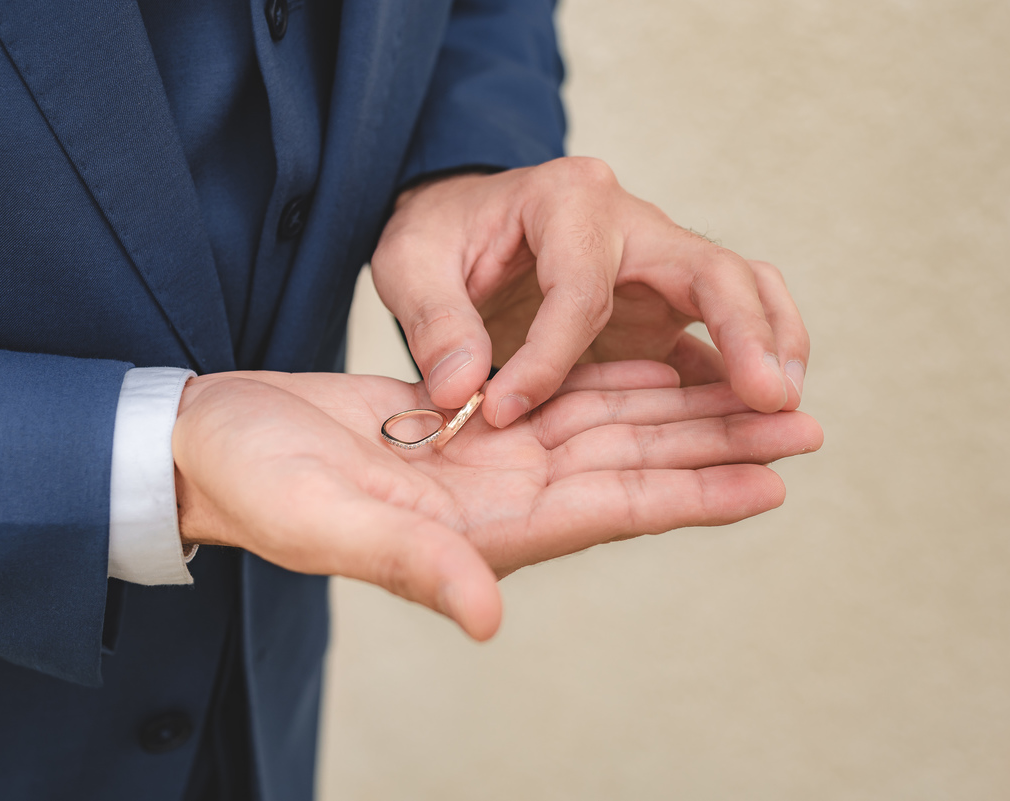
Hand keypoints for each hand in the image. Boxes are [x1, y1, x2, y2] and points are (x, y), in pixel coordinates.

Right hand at [172, 363, 822, 639]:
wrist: (217, 444)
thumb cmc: (260, 488)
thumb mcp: (330, 523)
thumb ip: (415, 564)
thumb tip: (490, 615)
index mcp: (481, 526)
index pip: (611, 506)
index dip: (695, 491)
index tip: (775, 473)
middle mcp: (499, 495)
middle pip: (631, 464)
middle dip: (714, 441)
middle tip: (802, 418)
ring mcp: (486, 457)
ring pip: (606, 424)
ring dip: (680, 405)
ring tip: (749, 385)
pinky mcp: (465, 419)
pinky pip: (559, 394)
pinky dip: (614, 376)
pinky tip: (657, 359)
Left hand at [371, 158, 808, 428]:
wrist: (461, 228)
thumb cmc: (439, 239)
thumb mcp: (409, 265)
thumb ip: (432, 322)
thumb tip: (459, 392)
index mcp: (567, 199)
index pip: (580, 286)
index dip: (549, 356)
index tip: (508, 412)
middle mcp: (629, 223)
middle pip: (710, 269)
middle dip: (745, 330)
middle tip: (770, 396)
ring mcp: (655, 265)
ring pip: (739, 294)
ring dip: (769, 347)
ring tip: (785, 411)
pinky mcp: (661, 308)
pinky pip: (718, 337)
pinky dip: (742, 375)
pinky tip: (754, 427)